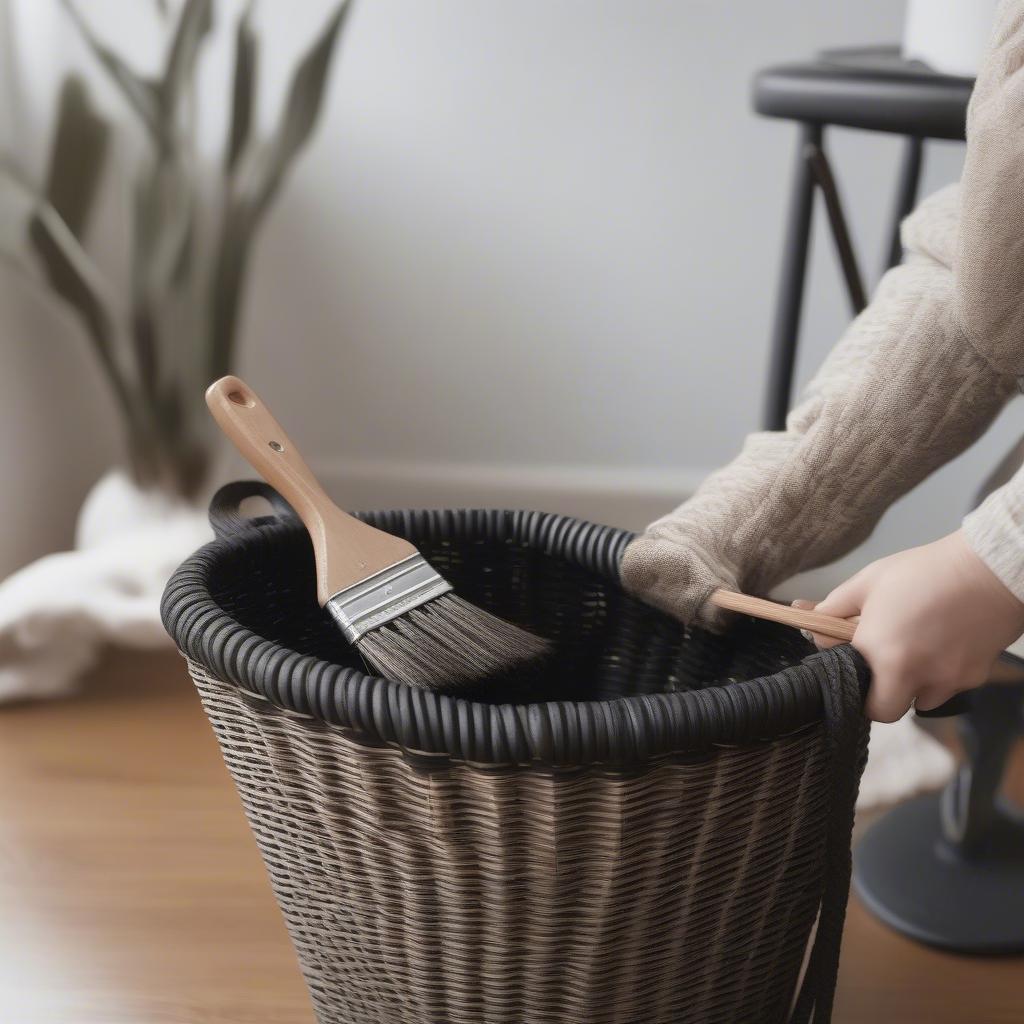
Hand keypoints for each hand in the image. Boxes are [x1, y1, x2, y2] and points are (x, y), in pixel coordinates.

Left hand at [796, 530, 1023, 721]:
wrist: (991, 569)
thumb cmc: (923, 571)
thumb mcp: (869, 582)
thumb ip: (834, 606)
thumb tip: (807, 616)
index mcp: (880, 653)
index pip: (849, 688)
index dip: (843, 674)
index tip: (845, 655)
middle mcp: (913, 675)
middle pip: (883, 711)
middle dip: (875, 695)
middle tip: (875, 666)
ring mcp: (947, 681)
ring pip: (918, 701)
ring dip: (909, 685)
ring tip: (911, 649)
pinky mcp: (974, 679)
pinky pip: (946, 688)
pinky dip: (938, 676)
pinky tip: (939, 645)